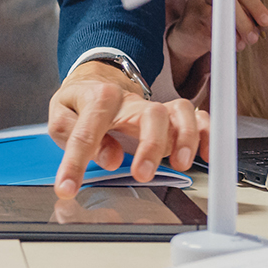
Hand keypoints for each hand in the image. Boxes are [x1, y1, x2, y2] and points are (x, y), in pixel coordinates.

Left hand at [48, 61, 207, 194]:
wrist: (96, 80)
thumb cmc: (79, 102)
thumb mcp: (61, 115)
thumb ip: (73, 135)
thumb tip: (109, 158)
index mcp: (98, 98)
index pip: (87, 131)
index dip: (76, 162)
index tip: (66, 187)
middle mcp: (131, 102)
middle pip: (151, 114)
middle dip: (151, 146)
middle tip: (142, 175)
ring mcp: (154, 108)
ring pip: (179, 112)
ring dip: (184, 138)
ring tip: (179, 164)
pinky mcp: (170, 116)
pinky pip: (197, 117)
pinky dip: (206, 134)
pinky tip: (205, 155)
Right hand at [166, 0, 267, 66]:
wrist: (187, 37)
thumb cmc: (214, 24)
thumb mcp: (233, 16)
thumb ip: (248, 16)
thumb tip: (264, 24)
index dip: (256, 7)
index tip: (266, 22)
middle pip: (231, 4)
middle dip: (246, 24)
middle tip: (253, 38)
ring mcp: (194, 6)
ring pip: (220, 19)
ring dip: (235, 35)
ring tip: (240, 44)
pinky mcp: (187, 24)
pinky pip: (209, 33)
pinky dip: (221, 42)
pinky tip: (225, 45)